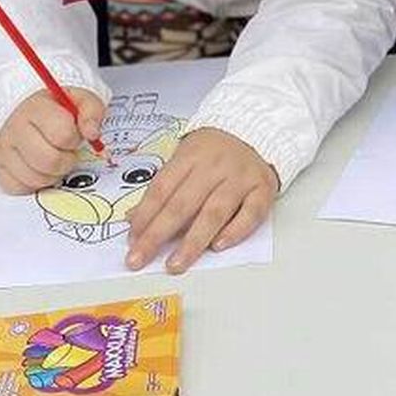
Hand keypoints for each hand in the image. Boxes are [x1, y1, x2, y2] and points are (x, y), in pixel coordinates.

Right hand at [0, 87, 104, 193]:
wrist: (29, 115)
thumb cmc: (56, 111)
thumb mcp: (80, 101)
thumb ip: (92, 112)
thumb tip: (92, 133)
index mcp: (36, 108)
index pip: (63, 134)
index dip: (74, 139)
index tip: (73, 135)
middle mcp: (15, 128)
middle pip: (50, 160)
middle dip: (66, 160)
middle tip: (66, 151)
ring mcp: (4, 150)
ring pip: (37, 178)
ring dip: (53, 174)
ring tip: (53, 158)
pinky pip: (22, 188)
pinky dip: (36, 183)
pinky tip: (39, 168)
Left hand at [125, 128, 278, 274]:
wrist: (255, 131)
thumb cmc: (214, 152)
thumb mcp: (184, 159)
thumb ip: (162, 189)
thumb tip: (133, 219)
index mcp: (190, 156)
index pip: (161, 189)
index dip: (144, 216)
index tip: (132, 241)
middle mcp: (214, 167)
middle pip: (182, 204)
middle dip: (157, 235)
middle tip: (139, 260)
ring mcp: (240, 178)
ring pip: (214, 213)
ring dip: (192, 242)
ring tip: (175, 264)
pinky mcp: (263, 189)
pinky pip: (250, 214)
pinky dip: (235, 231)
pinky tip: (218, 246)